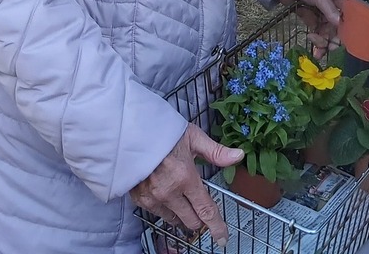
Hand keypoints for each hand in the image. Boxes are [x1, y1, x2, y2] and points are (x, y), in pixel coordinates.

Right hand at [130, 124, 243, 245]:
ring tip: (181, 198)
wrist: (130, 131)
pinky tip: (165, 194)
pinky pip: (157, 212)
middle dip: (199, 218)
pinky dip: (164, 207)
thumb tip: (238, 156)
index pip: (205, 210)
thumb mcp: (193, 137)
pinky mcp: (139, 198)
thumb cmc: (161, 131)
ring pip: (173, 218)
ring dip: (181, 214)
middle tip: (200, 208)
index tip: (222, 237)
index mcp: (185, 177)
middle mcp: (169, 192)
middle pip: (190, 220)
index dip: (216, 226)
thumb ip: (216, 152)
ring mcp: (152, 197)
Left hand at [275, 0, 341, 53]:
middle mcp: (333, 8)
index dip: (344, 32)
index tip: (339, 44)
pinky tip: (312, 43)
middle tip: (326, 51)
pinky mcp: (310, 16)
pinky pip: (315, 30)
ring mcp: (321, 13)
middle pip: (336, 28)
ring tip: (316, 52)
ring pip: (325, 31)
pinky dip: (315, 38)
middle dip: (331, 41)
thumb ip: (329, 11)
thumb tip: (340, 25)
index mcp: (340, 1)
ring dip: (322, 42)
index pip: (346, 20)